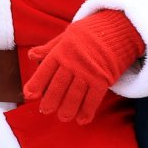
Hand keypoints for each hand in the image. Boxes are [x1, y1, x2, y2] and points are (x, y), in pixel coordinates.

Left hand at [23, 9, 144, 124]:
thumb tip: (31, 56)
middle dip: (51, 100)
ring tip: (63, 117)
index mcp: (61, 51)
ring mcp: (88, 71)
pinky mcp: (103, 79)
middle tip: (46, 111)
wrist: (118, 27)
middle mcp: (72, 62)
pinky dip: (87, 110)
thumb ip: (50, 48)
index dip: (36, 83)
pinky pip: (93, 98)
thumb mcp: (66, 35)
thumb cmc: (89, 32)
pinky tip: (82, 119)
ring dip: (68, 109)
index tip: (29, 95)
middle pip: (58, 85)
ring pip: (74, 95)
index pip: (45, 70)